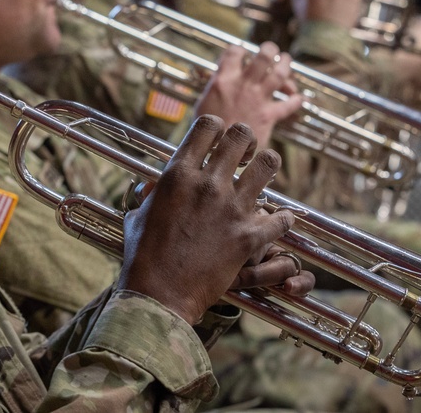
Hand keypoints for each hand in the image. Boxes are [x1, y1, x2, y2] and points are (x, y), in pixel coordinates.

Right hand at [117, 117, 301, 323]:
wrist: (159, 294)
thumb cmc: (143, 256)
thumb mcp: (139, 215)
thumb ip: (151, 194)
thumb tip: (152, 185)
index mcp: (178, 173)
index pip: (208, 125)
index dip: (217, 128)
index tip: (219, 143)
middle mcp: (207, 184)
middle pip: (241, 135)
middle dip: (246, 140)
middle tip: (245, 155)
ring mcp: (231, 208)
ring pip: (269, 163)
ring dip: (267, 167)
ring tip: (261, 179)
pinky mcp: (249, 236)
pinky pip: (281, 216)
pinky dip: (282, 219)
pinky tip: (276, 222)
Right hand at [194, 42, 302, 145]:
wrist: (219, 150)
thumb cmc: (208, 130)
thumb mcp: (203, 103)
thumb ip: (215, 88)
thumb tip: (220, 80)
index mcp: (224, 80)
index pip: (234, 52)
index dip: (240, 49)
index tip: (242, 52)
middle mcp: (244, 85)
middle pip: (264, 56)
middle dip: (270, 50)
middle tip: (271, 50)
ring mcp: (259, 99)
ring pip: (280, 74)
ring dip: (286, 65)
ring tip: (286, 61)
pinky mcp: (269, 115)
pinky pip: (289, 104)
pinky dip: (296, 100)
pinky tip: (298, 98)